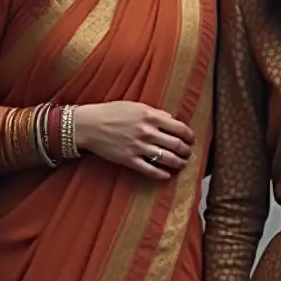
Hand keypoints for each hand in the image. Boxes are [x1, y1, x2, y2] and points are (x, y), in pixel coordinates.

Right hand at [74, 101, 193, 180]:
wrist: (89, 125)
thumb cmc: (112, 112)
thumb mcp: (135, 106)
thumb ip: (156, 112)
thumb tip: (172, 119)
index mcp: (150, 116)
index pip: (179, 128)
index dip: (189, 135)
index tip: (191, 139)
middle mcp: (147, 132)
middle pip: (176, 145)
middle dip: (186, 151)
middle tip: (188, 154)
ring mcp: (138, 147)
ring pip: (167, 159)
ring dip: (178, 163)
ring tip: (181, 164)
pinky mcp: (129, 160)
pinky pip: (150, 170)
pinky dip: (161, 174)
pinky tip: (166, 175)